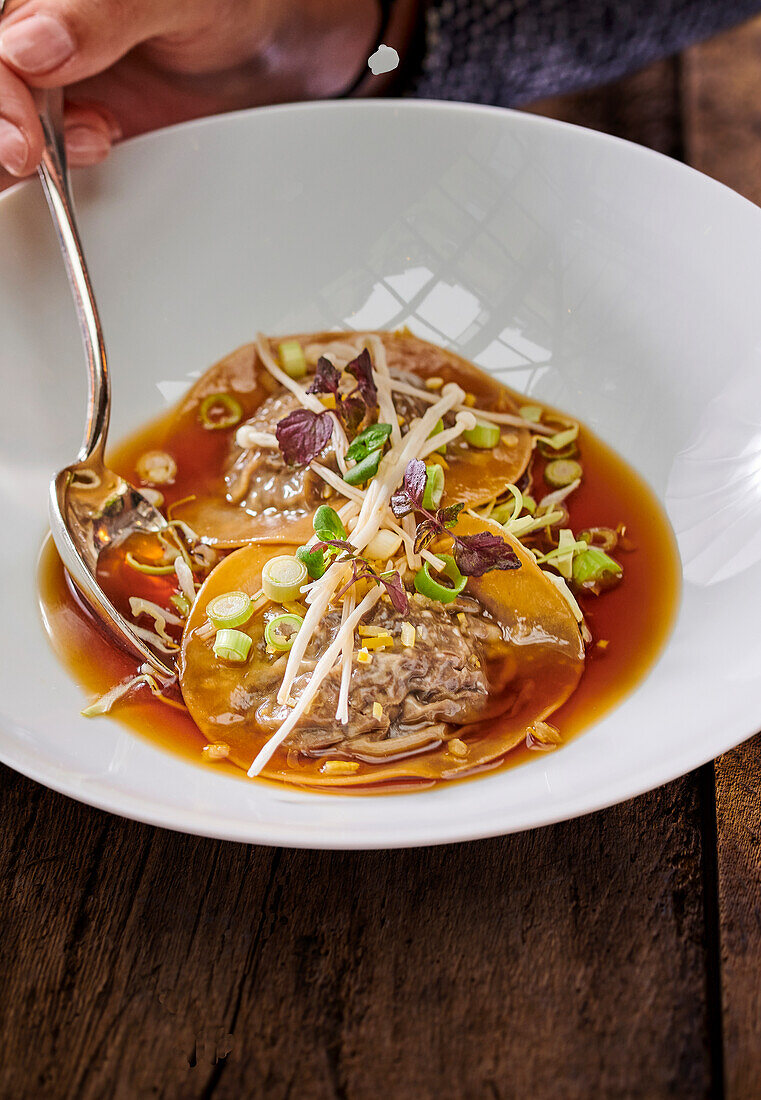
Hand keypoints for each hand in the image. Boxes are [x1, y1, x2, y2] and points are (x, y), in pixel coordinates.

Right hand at [0, 0, 380, 176]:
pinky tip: (102, 143)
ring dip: (25, 151)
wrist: (277, 55)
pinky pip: (35, 158)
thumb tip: (30, 47)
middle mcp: (37, 32)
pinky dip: (56, 168)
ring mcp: (49, 79)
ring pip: (3, 130)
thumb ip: (101, 13)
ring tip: (96, 137)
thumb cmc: (236, 7)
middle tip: (30, 154)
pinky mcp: (69, 124)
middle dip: (2, 127)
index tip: (23, 136)